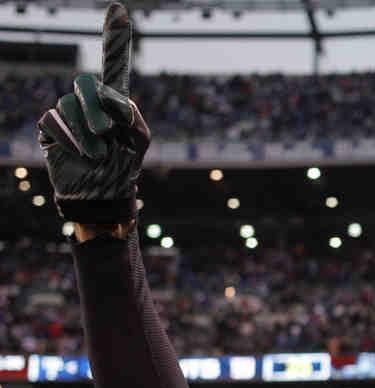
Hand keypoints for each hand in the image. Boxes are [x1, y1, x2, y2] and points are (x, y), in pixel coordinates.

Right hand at [37, 3, 149, 224]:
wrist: (100, 195)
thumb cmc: (123, 168)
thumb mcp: (139, 141)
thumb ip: (133, 116)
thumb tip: (113, 97)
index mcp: (114, 101)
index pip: (113, 64)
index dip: (115, 38)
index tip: (119, 9)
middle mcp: (89, 101)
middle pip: (86, 83)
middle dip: (97, 109)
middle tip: (107, 133)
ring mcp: (67, 113)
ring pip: (69, 105)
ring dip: (87, 133)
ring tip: (97, 154)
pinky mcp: (49, 127)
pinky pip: (54, 121)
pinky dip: (71, 139)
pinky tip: (80, 154)